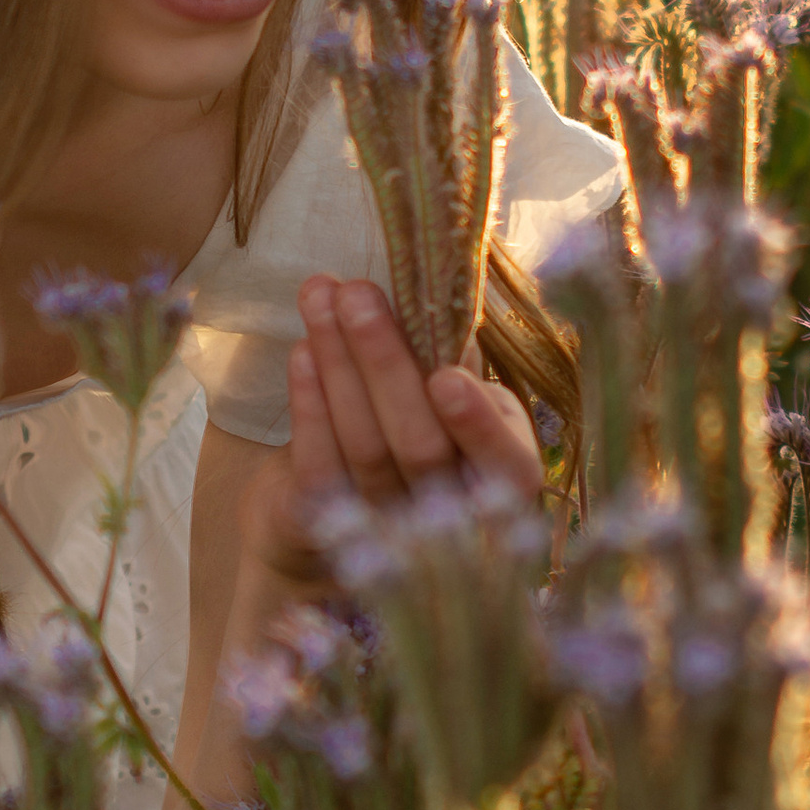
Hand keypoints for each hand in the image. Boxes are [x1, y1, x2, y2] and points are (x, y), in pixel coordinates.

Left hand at [242, 276, 541, 587]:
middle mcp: (448, 516)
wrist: (342, 494)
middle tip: (357, 292)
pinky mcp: (325, 524)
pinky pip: (318, 465)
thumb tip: (442, 284)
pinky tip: (302, 352)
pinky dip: (309, 404)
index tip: (447, 377)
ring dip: (338, 364)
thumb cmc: (415, 419)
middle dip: (385, 362)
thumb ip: (451, 354)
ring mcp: (385, 526)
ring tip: (320, 296)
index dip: (479, 426)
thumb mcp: (449, 390)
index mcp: (499, 477)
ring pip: (364, 447)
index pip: (507, 466)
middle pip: (420, 446)